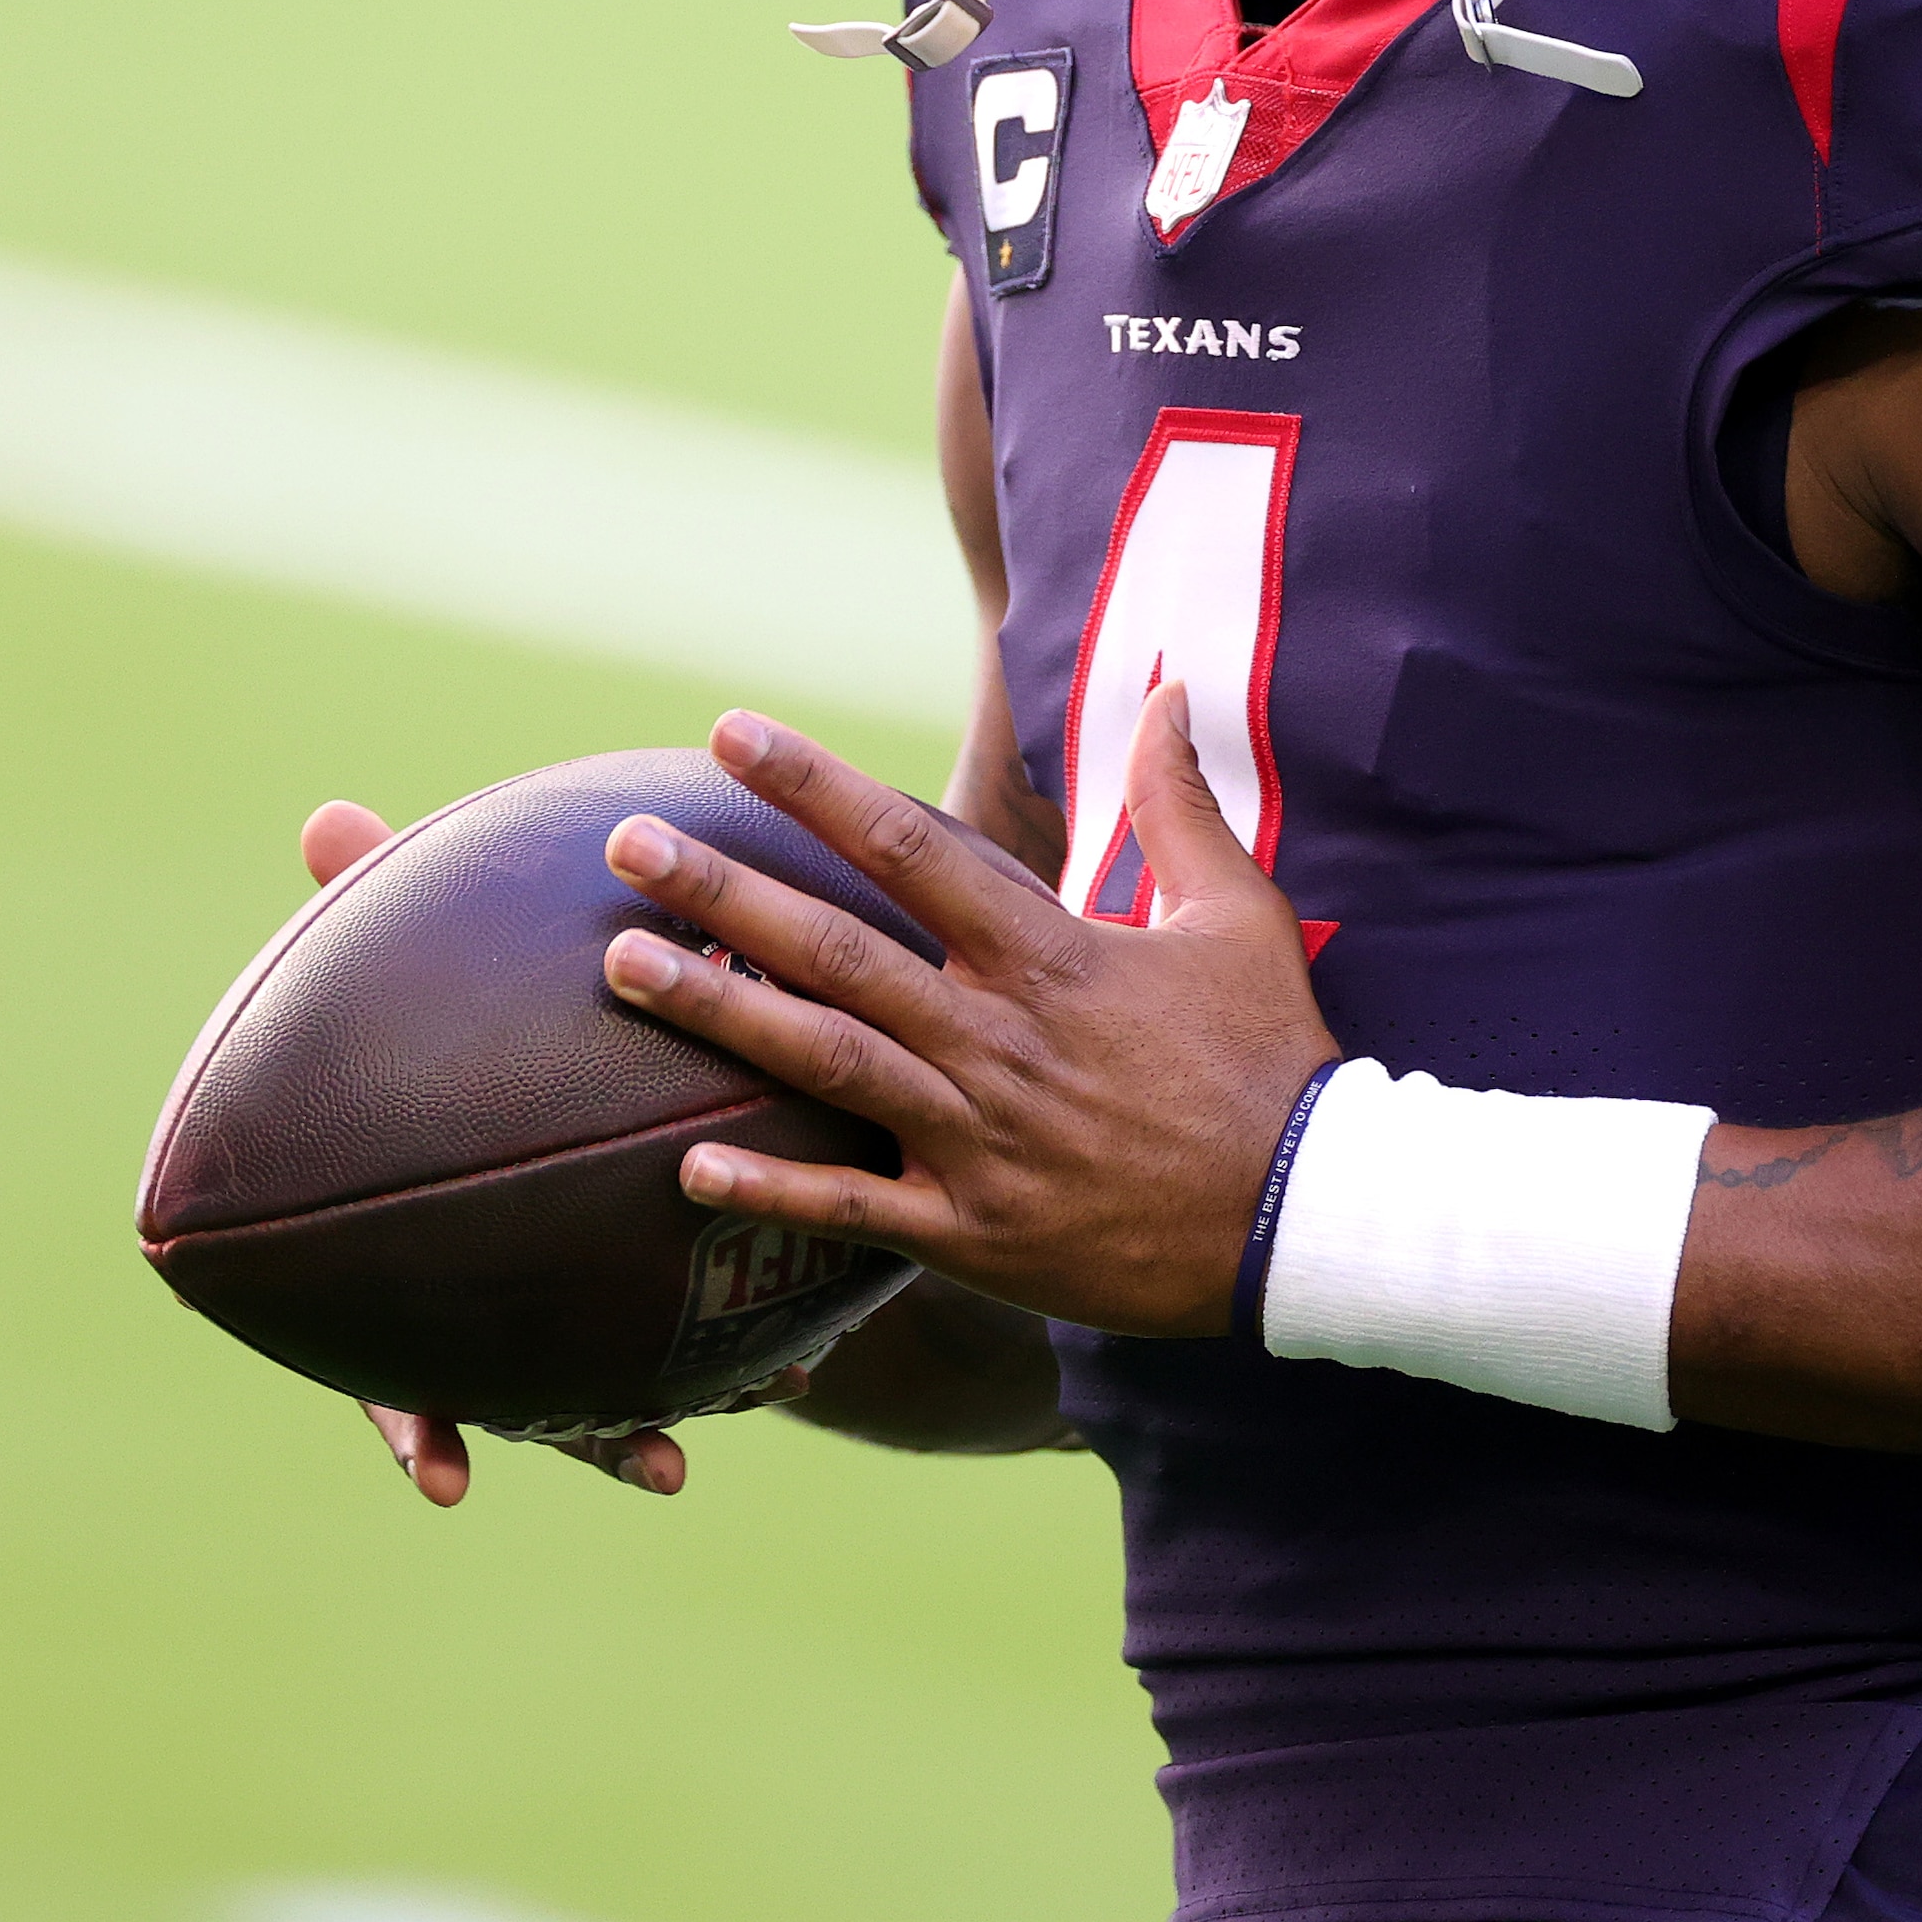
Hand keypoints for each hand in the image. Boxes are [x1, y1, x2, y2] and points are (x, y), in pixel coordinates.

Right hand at [288, 795, 790, 1506]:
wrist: (596, 1062)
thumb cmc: (482, 1010)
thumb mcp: (445, 958)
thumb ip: (387, 907)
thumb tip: (323, 815)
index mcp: (434, 1248)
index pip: (404, 1369)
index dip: (413, 1426)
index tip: (443, 1478)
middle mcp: (513, 1294)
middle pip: (541, 1396)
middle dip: (593, 1431)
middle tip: (652, 1455)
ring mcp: (598, 1294)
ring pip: (640, 1375)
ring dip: (703, 1392)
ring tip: (765, 1394)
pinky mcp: (689, 1270)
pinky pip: (726, 1324)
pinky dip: (758, 1340)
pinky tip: (815, 1348)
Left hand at [591, 690, 1334, 1339]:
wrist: (1301, 1220)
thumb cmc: (1270, 1058)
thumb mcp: (1238, 914)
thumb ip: (1181, 801)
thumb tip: (1169, 688)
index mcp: (1053, 956)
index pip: (911, 848)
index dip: (817, 787)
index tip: (735, 736)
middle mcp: (998, 1039)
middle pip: (836, 950)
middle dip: (723, 889)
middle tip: (628, 844)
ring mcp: (978, 1140)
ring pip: (825, 1062)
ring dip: (716, 1012)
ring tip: (619, 968)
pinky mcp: (974, 1232)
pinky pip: (852, 1208)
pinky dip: (769, 1190)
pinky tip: (687, 1165)